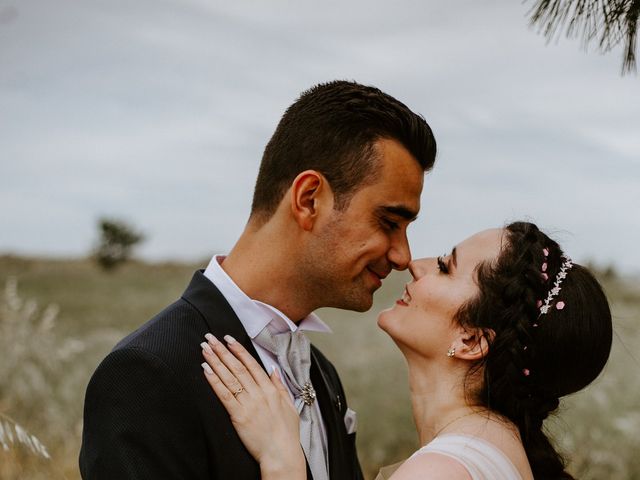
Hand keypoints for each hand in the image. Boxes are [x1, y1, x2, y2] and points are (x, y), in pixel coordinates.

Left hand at [201, 333, 305, 479]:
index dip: (239, 350)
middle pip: (237, 367)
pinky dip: (214, 381)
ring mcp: (248, 404)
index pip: (252, 364)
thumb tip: (273, 370)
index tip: (228, 339)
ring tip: (205, 349)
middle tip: (210, 338)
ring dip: (215, 361)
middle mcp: (259, 393)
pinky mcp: (238, 416)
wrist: (281, 453)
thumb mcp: (289, 405)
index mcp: (271, 389)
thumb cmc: (286, 432)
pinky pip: (224, 395)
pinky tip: (206, 370)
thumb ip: (280, 386)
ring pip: (229, 377)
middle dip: (222, 351)